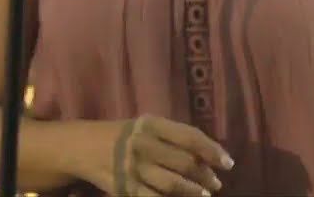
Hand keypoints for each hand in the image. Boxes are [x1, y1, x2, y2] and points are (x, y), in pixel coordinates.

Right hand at [112, 115, 233, 195]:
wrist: (85, 147)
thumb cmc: (127, 135)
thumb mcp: (149, 126)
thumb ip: (175, 136)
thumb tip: (209, 155)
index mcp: (153, 124)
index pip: (190, 137)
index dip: (213, 150)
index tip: (228, 163)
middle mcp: (143, 144)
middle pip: (184, 162)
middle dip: (205, 175)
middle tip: (216, 184)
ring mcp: (132, 168)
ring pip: (171, 183)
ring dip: (192, 191)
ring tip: (204, 195)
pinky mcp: (123, 187)